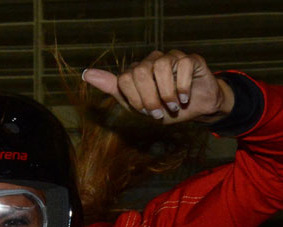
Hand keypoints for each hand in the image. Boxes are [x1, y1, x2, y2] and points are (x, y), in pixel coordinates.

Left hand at [82, 51, 232, 123]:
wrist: (196, 109)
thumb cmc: (165, 108)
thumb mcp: (137, 105)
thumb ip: (114, 89)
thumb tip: (86, 73)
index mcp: (138, 70)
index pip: (124, 79)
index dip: (134, 100)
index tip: (145, 112)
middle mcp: (153, 60)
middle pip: (140, 71)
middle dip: (149, 98)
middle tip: (159, 112)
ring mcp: (172, 57)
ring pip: (161, 67)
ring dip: (166, 93)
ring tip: (173, 106)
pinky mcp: (191, 59)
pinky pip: (183, 65)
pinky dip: (182, 86)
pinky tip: (185, 98)